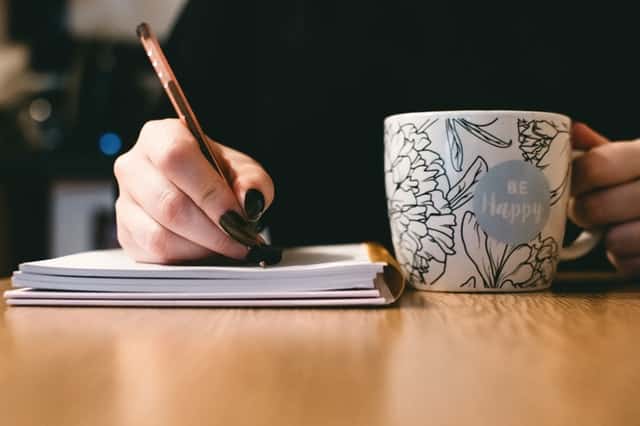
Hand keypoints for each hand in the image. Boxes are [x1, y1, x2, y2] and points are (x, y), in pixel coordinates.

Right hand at [114, 119, 273, 262]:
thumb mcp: (244, 171)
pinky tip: (207, 251)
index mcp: (160, 136)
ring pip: (160, 235)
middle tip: (242, 241)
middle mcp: (133, 165)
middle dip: (213, 230)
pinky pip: (154, 254)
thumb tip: (248, 200)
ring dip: (202, 248)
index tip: (238, 217)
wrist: (199, 192)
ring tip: (228, 247)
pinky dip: (187, 258)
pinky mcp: (125, 233)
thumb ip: (253, 181)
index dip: (209, 192)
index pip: (175, 158)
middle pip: (169, 204)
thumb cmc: (219, 176)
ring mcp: (124, 201)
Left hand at [570, 122, 639, 275]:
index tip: (574, 185)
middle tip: (588, 209)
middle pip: (594, 208)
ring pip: (614, 241)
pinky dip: (624, 259)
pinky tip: (633, 245)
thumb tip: (569, 131)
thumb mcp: (636, 157)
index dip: (575, 179)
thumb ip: (603, 149)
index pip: (596, 166)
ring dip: (607, 238)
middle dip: (584, 212)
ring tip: (616, 226)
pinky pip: (627, 265)